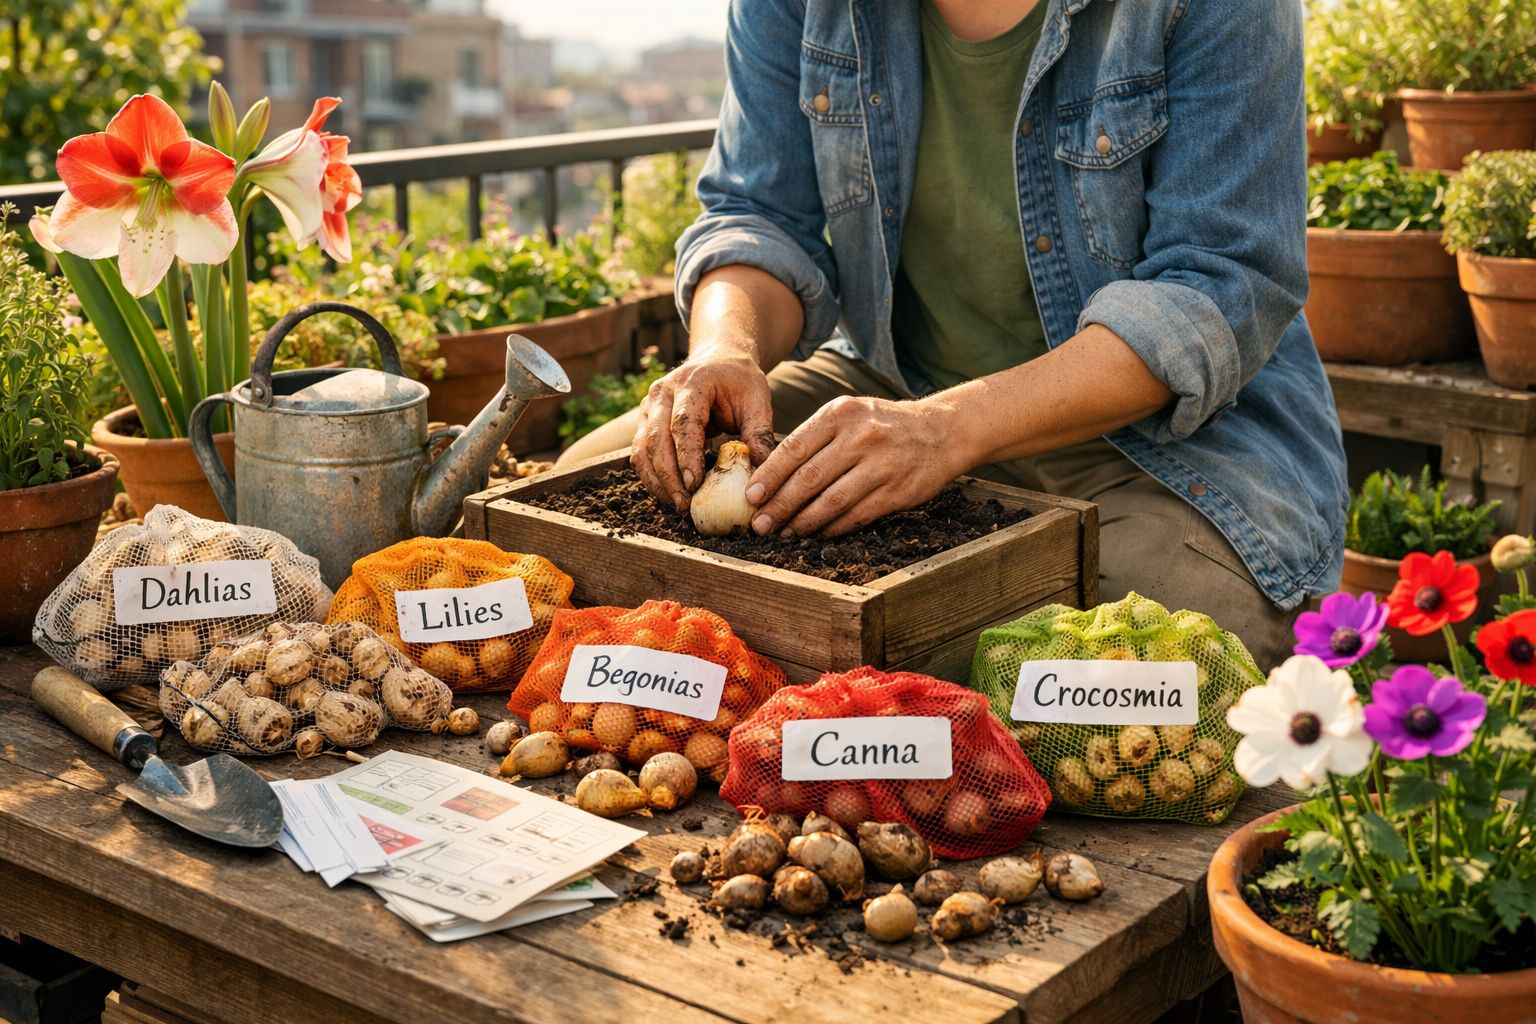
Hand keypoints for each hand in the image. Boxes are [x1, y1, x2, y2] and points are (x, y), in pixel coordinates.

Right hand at [631, 354, 777, 512]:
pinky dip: (652, 477)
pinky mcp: (645, 422)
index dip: (686, 455)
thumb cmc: (739, 381)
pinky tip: (669, 494)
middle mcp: (662, 393)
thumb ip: (759, 434)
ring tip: (678, 504)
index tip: (694, 484)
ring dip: (657, 481)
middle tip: (684, 503)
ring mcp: (648, 407)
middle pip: (656, 438)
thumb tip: (762, 474)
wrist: (719, 360)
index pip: (683, 422)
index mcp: (691, 382)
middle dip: (668, 476)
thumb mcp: (757, 400)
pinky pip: (640, 454)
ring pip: (642, 449)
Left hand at [745, 395, 971, 537]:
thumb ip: (814, 437)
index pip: (794, 448)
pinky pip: (856, 515)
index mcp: (840, 414)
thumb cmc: (883, 424)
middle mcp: (860, 437)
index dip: (769, 476)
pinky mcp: (896, 491)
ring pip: (831, 501)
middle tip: (760, 524)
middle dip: (779, 505)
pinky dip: (832, 528)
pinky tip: (817, 533)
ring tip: (785, 532)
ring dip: (803, 522)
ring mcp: (881, 465)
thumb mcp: (849, 414)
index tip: (751, 496)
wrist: (941, 432)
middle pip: (809, 478)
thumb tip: (770, 474)